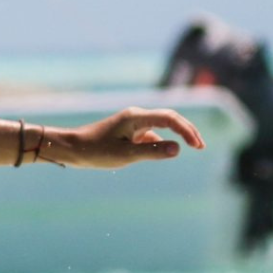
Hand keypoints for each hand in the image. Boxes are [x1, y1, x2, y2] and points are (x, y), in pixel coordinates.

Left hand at [48, 107, 206, 169]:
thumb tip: (178, 149)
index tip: (197, 146)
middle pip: (170, 118)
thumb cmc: (95, 151)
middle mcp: (136, 116)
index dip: (186, 130)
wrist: (72, 149)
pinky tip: (164, 153)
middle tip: (201, 146)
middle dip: (187, 130)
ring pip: (161, 127)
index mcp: (136, 117)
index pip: (170, 118)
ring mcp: (132, 124)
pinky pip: (151, 135)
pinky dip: (161, 143)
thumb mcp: (125, 155)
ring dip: (176, 136)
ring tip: (194, 147)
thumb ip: (152, 152)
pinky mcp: (128, 132)